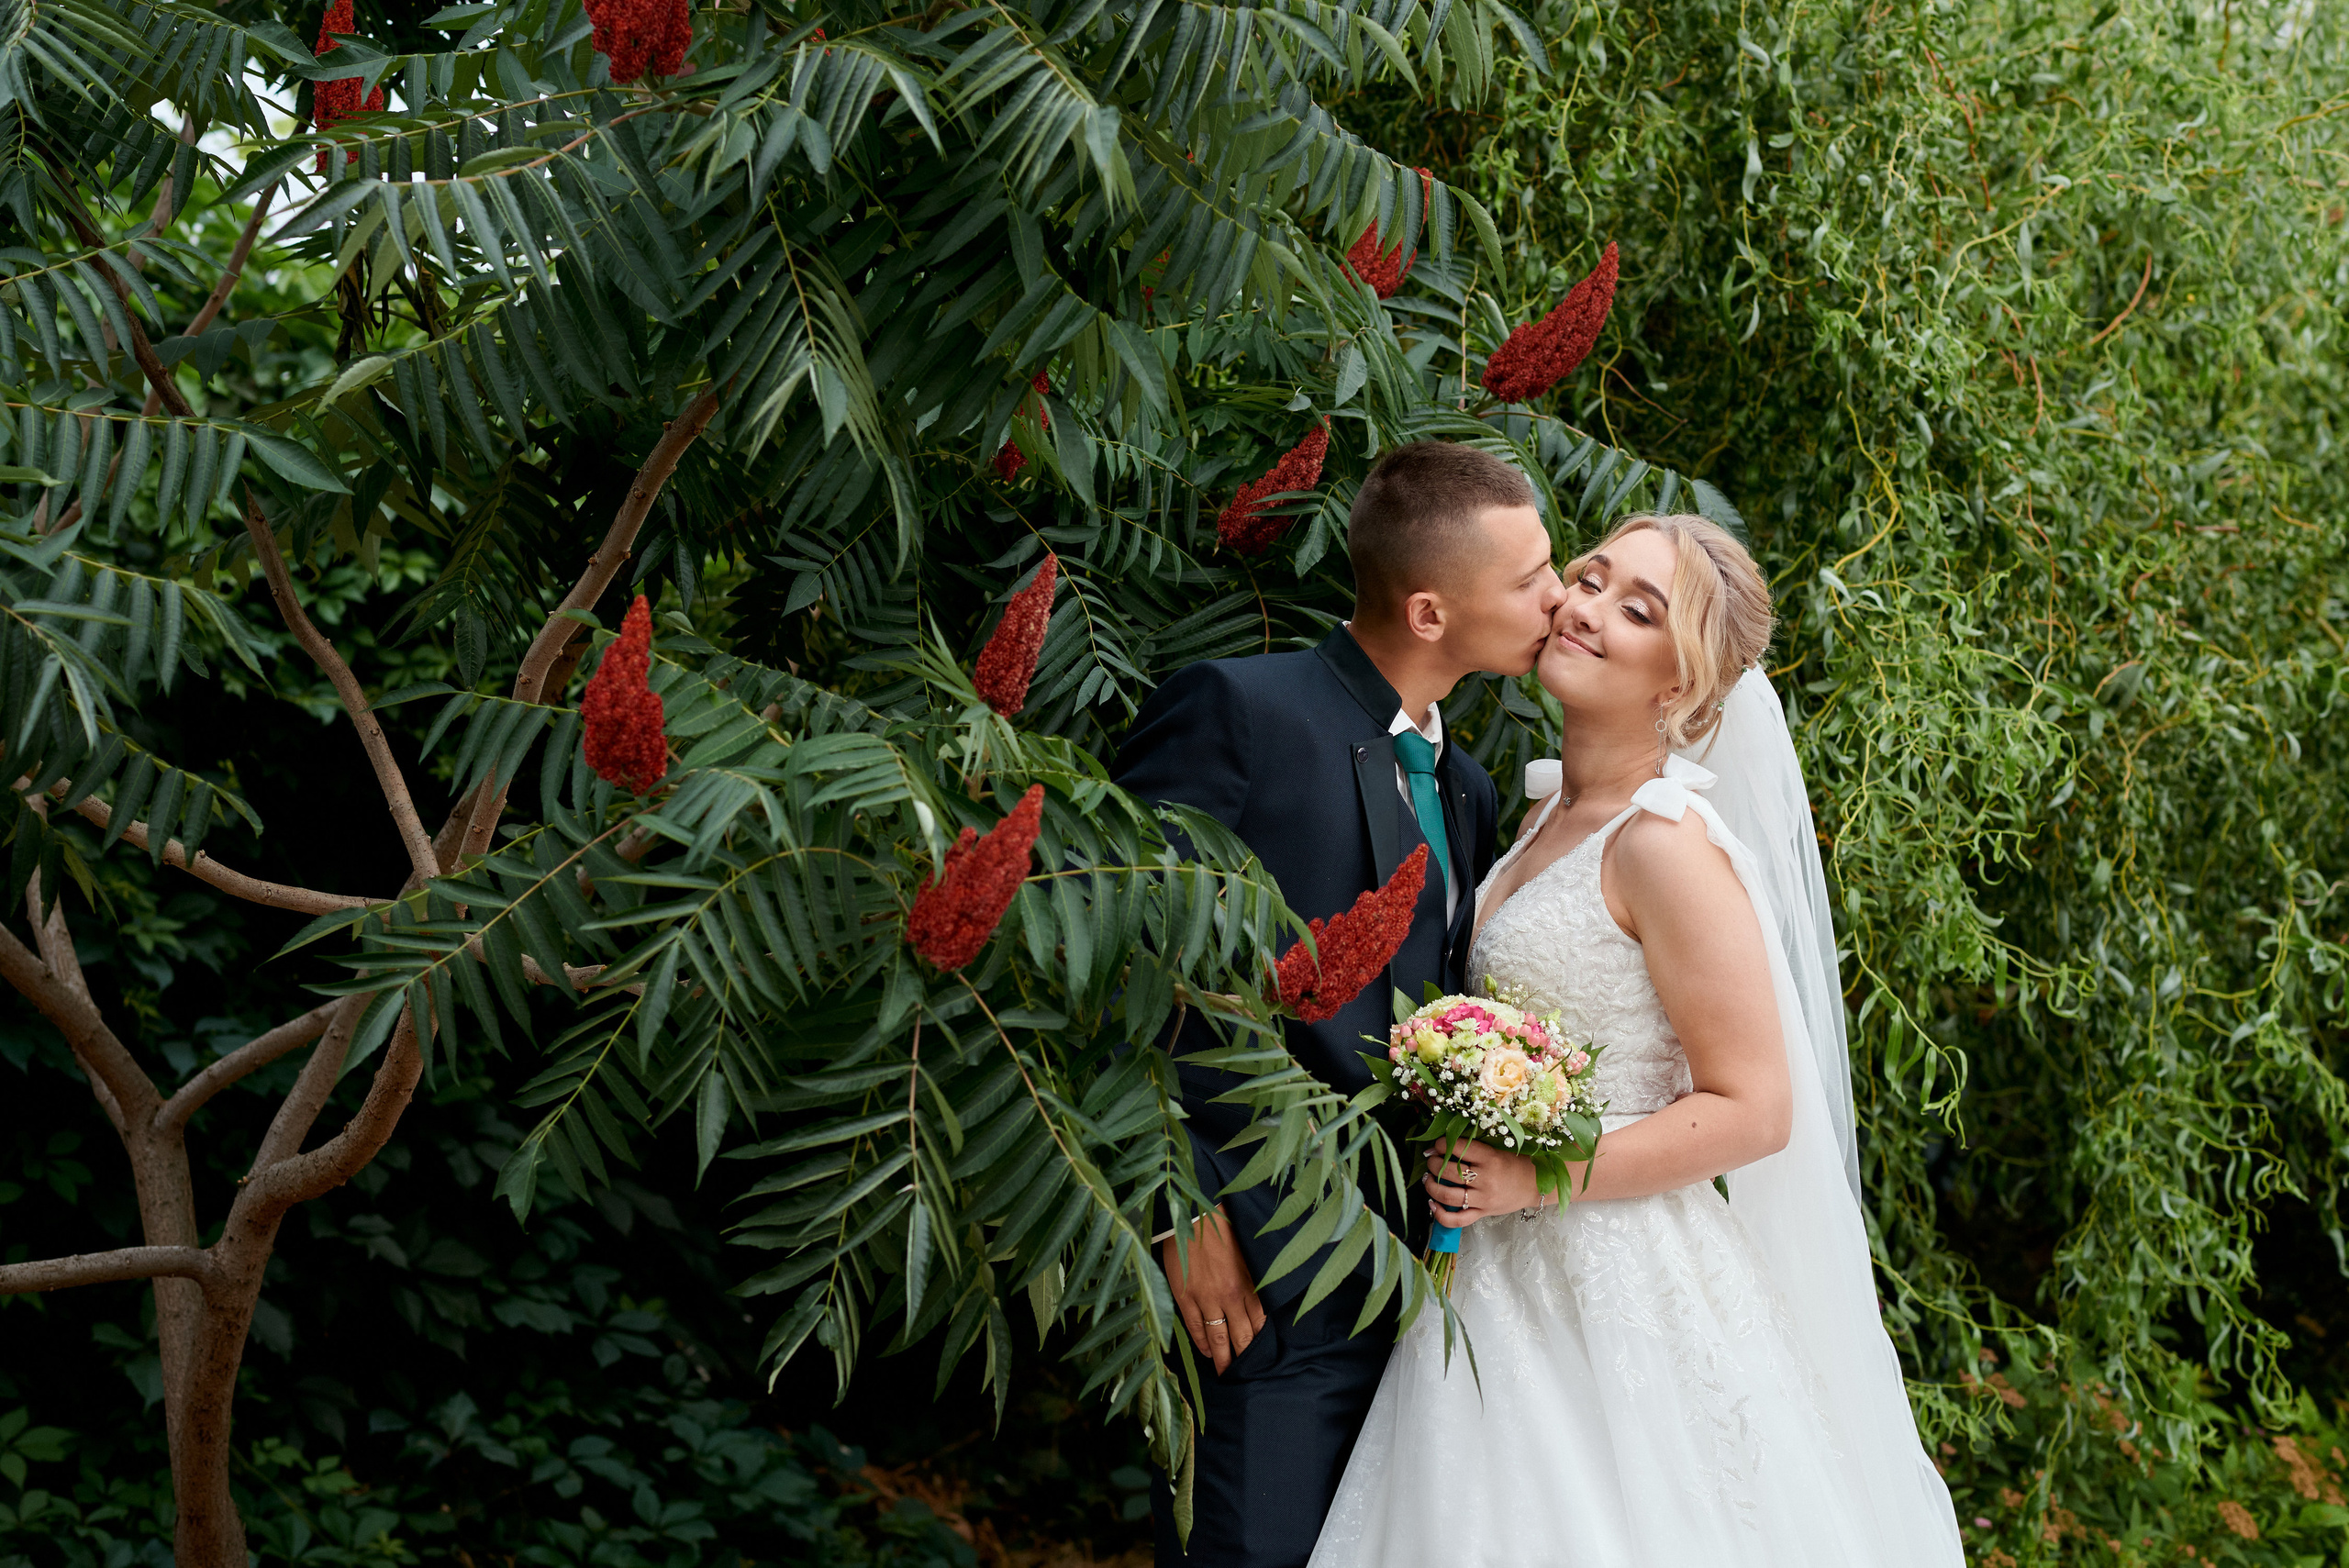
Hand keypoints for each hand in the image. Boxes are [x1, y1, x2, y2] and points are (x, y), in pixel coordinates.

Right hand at [1160, 1205, 1266, 1373]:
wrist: (1191, 1214)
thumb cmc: (1221, 1229)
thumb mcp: (1245, 1254)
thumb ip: (1251, 1279)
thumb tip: (1257, 1300)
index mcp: (1247, 1283)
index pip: (1258, 1321)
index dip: (1259, 1339)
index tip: (1261, 1352)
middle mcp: (1229, 1296)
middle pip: (1241, 1336)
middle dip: (1244, 1356)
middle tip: (1245, 1372)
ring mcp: (1206, 1299)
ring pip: (1217, 1338)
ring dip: (1223, 1357)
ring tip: (1226, 1371)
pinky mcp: (1185, 1297)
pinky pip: (1195, 1328)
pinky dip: (1202, 1344)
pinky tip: (1206, 1352)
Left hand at [1423, 1137, 1543, 1228]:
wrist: (1535, 1185)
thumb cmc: (1515, 1163)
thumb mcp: (1497, 1149)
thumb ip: (1474, 1148)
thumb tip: (1444, 1144)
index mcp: (1490, 1158)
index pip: (1458, 1147)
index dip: (1441, 1144)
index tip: (1437, 1145)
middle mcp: (1485, 1179)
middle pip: (1449, 1171)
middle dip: (1433, 1164)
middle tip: (1431, 1160)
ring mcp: (1483, 1199)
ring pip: (1448, 1195)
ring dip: (1431, 1186)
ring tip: (1428, 1179)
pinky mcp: (1483, 1213)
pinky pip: (1457, 1220)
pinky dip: (1440, 1214)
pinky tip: (1432, 1204)